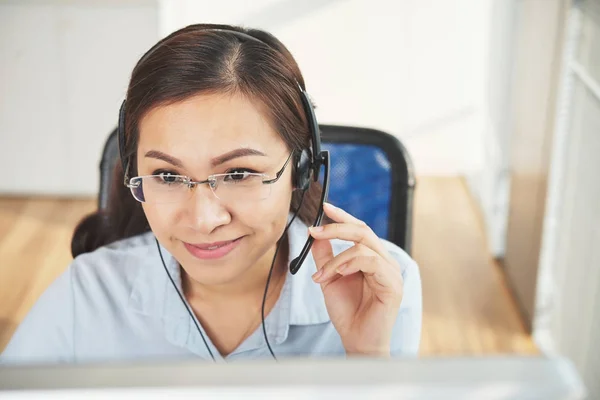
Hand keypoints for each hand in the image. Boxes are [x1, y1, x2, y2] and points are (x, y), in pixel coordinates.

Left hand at [309, 202, 403, 356]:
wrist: (356, 339)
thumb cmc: (347, 311)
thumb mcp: (329, 278)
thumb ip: (325, 256)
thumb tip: (315, 233)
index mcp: (371, 257)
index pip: (359, 229)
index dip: (342, 216)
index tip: (325, 207)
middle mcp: (384, 260)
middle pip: (362, 230)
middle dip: (336, 228)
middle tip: (314, 231)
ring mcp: (391, 271)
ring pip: (363, 245)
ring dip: (336, 258)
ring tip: (321, 275)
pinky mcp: (392, 283)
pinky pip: (370, 262)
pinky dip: (350, 264)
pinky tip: (338, 274)